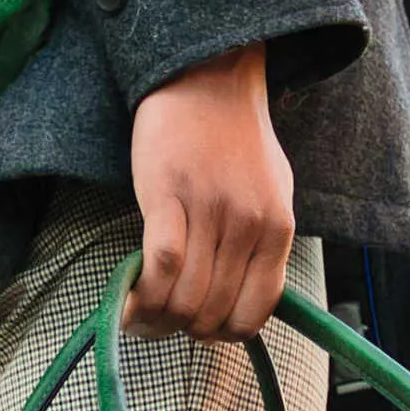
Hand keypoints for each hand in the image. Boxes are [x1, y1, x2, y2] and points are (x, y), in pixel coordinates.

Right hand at [126, 43, 294, 340]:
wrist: (207, 77)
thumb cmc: (237, 138)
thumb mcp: (274, 192)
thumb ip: (265, 244)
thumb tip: (245, 299)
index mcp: (279, 227)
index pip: (255, 310)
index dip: (225, 333)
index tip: (203, 331)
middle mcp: (248, 224)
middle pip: (214, 309)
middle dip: (186, 330)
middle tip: (164, 325)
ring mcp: (209, 209)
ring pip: (186, 295)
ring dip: (159, 320)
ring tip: (142, 318)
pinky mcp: (168, 194)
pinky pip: (160, 264)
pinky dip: (144, 294)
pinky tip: (130, 302)